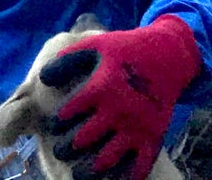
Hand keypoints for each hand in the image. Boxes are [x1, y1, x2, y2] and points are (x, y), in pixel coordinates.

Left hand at [42, 15, 200, 179]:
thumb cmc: (126, 49)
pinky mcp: (154, 135)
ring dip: (91, 168)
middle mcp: (119, 109)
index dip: (59, 120)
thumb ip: (68, 60)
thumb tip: (43, 78)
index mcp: (103, 86)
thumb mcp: (96, 45)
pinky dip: (129, 176)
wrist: (168, 56)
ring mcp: (137, 126)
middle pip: (86, 137)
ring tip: (78, 174)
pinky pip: (142, 163)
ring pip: (109, 157)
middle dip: (68, 147)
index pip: (72, 109)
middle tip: (58, 151)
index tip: (53, 124)